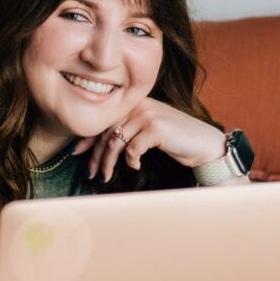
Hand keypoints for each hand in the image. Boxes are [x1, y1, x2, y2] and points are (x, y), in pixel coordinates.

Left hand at [75, 98, 226, 182]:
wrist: (203, 143)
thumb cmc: (175, 139)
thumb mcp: (148, 129)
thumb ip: (128, 130)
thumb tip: (102, 146)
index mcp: (134, 103)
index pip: (104, 121)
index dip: (89, 138)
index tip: (77, 153)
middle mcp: (138, 106)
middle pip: (106, 132)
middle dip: (96, 156)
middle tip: (91, 173)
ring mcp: (146, 115)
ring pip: (115, 142)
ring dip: (108, 163)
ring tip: (106, 177)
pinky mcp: (155, 128)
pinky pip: (132, 149)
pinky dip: (131, 161)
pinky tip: (136, 167)